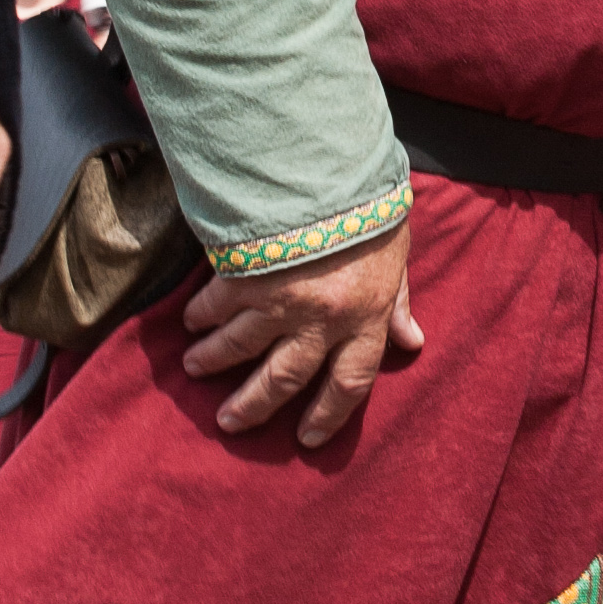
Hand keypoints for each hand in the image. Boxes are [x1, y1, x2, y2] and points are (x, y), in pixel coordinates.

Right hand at [182, 220, 423, 447]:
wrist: (329, 165)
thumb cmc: (369, 208)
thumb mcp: (396, 256)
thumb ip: (396, 302)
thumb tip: (413, 342)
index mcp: (365, 318)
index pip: (350, 384)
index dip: (329, 416)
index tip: (307, 438)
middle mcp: (322, 320)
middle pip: (284, 379)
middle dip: (253, 405)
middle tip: (229, 422)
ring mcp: (280, 300)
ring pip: (240, 345)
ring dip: (215, 359)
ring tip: (194, 367)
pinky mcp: (245, 275)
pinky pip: (217, 305)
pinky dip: (202, 315)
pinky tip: (189, 321)